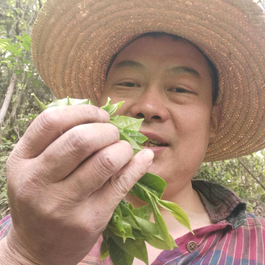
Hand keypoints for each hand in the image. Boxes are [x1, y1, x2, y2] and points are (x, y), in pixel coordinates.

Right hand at [2, 105, 153, 264]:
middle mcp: (37, 182)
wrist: (37, 250)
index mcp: (22, 161)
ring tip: (123, 150)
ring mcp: (63, 204)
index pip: (52, 120)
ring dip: (123, 148)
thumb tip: (101, 115)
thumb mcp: (35, 167)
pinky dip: (139, 165)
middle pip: (82, 139)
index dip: (84, 111)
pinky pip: (122, 183)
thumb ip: (57, 139)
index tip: (100, 116)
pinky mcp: (90, 220)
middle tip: (113, 135)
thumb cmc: (39, 199)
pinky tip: (144, 158)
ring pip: (106, 160)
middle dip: (107, 130)